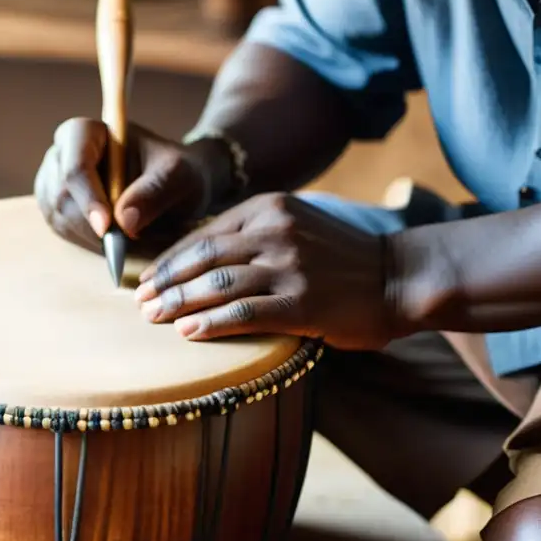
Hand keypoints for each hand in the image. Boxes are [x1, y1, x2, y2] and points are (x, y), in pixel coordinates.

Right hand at [33, 118, 208, 255]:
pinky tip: (123, 241)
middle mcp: (60, 157)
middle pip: (64, 199)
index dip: (88, 198)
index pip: (74, 166)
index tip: (107, 227)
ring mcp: (53, 185)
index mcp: (83, 132)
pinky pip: (69, 235)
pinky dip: (97, 245)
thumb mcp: (178, 174)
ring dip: (100, 240)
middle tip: (138, 241)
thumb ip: (155, 191)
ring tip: (139, 238)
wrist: (173, 185)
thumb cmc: (175, 171)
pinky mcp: (57, 212)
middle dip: (98, 227)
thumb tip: (124, 221)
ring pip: (65, 222)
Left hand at [134, 193, 399, 349]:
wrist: (400, 277)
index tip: (147, 280)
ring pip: (215, 285)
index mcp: (269, 207)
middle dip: (164, 282)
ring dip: (177, 303)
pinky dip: (210, 324)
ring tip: (153, 318)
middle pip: (201, 258)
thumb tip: (197, 261)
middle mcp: (275, 230)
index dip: (169, 260)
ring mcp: (289, 266)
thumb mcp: (295, 227)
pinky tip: (188, 333)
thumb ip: (252, 236)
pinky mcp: (301, 303)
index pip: (202, 234)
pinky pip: (242, 313)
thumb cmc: (342, 260)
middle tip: (139, 303)